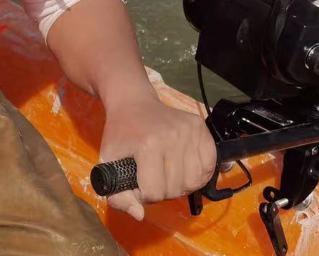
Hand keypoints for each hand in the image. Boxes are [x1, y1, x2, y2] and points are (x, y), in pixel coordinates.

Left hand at [99, 93, 216, 220]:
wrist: (134, 103)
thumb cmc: (120, 134)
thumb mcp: (108, 163)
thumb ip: (118, 196)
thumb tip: (140, 214)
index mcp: (148, 145)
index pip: (154, 192)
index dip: (143, 195)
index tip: (137, 183)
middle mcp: (173, 136)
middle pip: (176, 188)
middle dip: (162, 191)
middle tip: (153, 178)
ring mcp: (189, 130)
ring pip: (195, 180)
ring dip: (182, 184)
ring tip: (169, 174)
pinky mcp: (200, 126)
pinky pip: (210, 163)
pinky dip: (200, 172)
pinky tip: (186, 168)